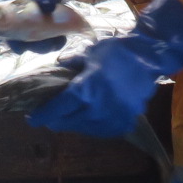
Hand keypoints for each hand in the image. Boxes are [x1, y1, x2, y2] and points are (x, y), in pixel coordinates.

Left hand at [30, 0, 182, 137]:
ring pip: (85, 129)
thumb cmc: (117, 52)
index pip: (57, 110)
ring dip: (74, 124)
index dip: (42, 116)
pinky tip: (90, 120)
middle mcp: (97, 109)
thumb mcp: (89, 53)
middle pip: (68, 122)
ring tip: (69, 119)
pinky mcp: (125, 122)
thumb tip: (60, 65)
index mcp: (84, 91)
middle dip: (55, 121)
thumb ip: (72, 63)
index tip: (32, 119)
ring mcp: (113, 118)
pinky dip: (94, 127)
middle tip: (49, 118)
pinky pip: (103, 130)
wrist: (150, 58)